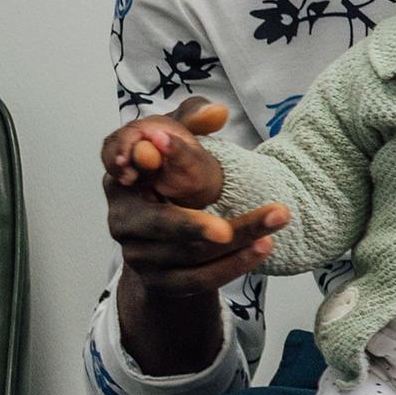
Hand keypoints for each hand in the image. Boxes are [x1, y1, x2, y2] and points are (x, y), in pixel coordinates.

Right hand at [102, 97, 288, 372]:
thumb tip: (217, 112)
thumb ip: (191, 122)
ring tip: (274, 222)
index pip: (121, 167)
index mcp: (122, 180)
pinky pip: (199, 279)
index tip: (151, 156)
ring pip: (189, 253)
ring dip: (236, 240)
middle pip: (160, 224)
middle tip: (225, 229)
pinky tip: (263, 248)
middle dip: (193, 225)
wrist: (167, 245)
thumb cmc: (172, 184)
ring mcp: (139, 255)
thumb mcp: (177, 146)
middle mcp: (123, 220)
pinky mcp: (162, 283)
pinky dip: (233, 265)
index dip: (131, 161)